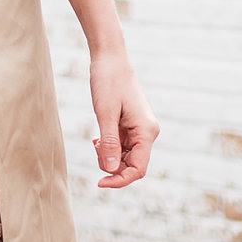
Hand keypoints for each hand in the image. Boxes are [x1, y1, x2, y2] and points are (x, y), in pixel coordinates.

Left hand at [90, 48, 156, 189]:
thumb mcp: (105, 114)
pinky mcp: (130, 125)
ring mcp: (139, 129)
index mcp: (146, 132)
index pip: (138, 169)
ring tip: (95, 140)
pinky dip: (108, 146)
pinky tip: (96, 138)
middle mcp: (147, 132)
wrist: (110, 59)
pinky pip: (121, 146)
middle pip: (132, 165)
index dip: (119, 180)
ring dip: (108, 155)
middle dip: (112, 166)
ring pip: (125, 157)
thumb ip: (109, 143)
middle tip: (94, 149)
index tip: (99, 183)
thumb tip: (111, 170)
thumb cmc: (108, 82)